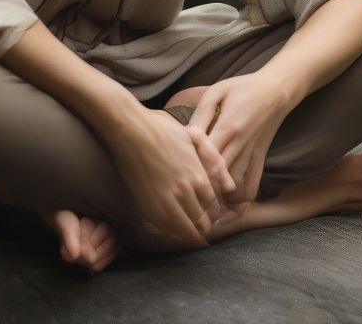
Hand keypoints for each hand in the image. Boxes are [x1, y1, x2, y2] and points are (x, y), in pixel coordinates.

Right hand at [105, 106, 237, 246]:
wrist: (131, 131)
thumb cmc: (162, 129)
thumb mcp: (194, 137)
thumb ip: (213, 159)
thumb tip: (230, 184)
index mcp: (197, 177)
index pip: (214, 209)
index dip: (214, 214)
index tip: (211, 213)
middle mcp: (184, 193)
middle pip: (201, 225)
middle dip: (204, 226)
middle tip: (201, 223)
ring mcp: (164, 202)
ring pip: (185, 232)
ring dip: (189, 232)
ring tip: (188, 226)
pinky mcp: (147, 207)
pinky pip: (165, 230)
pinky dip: (172, 231)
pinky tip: (172, 222)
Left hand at [186, 72, 291, 215]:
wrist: (276, 91)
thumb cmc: (242, 88)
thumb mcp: (218, 91)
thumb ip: (201, 113)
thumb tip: (186, 134)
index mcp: (228, 126)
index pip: (208, 155)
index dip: (193, 168)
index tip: (179, 177)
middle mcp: (241, 144)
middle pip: (219, 176)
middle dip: (202, 190)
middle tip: (185, 203)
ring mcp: (252, 154)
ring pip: (235, 186)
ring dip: (220, 200)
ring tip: (203, 210)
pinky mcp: (260, 160)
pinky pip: (253, 186)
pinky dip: (242, 201)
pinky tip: (230, 209)